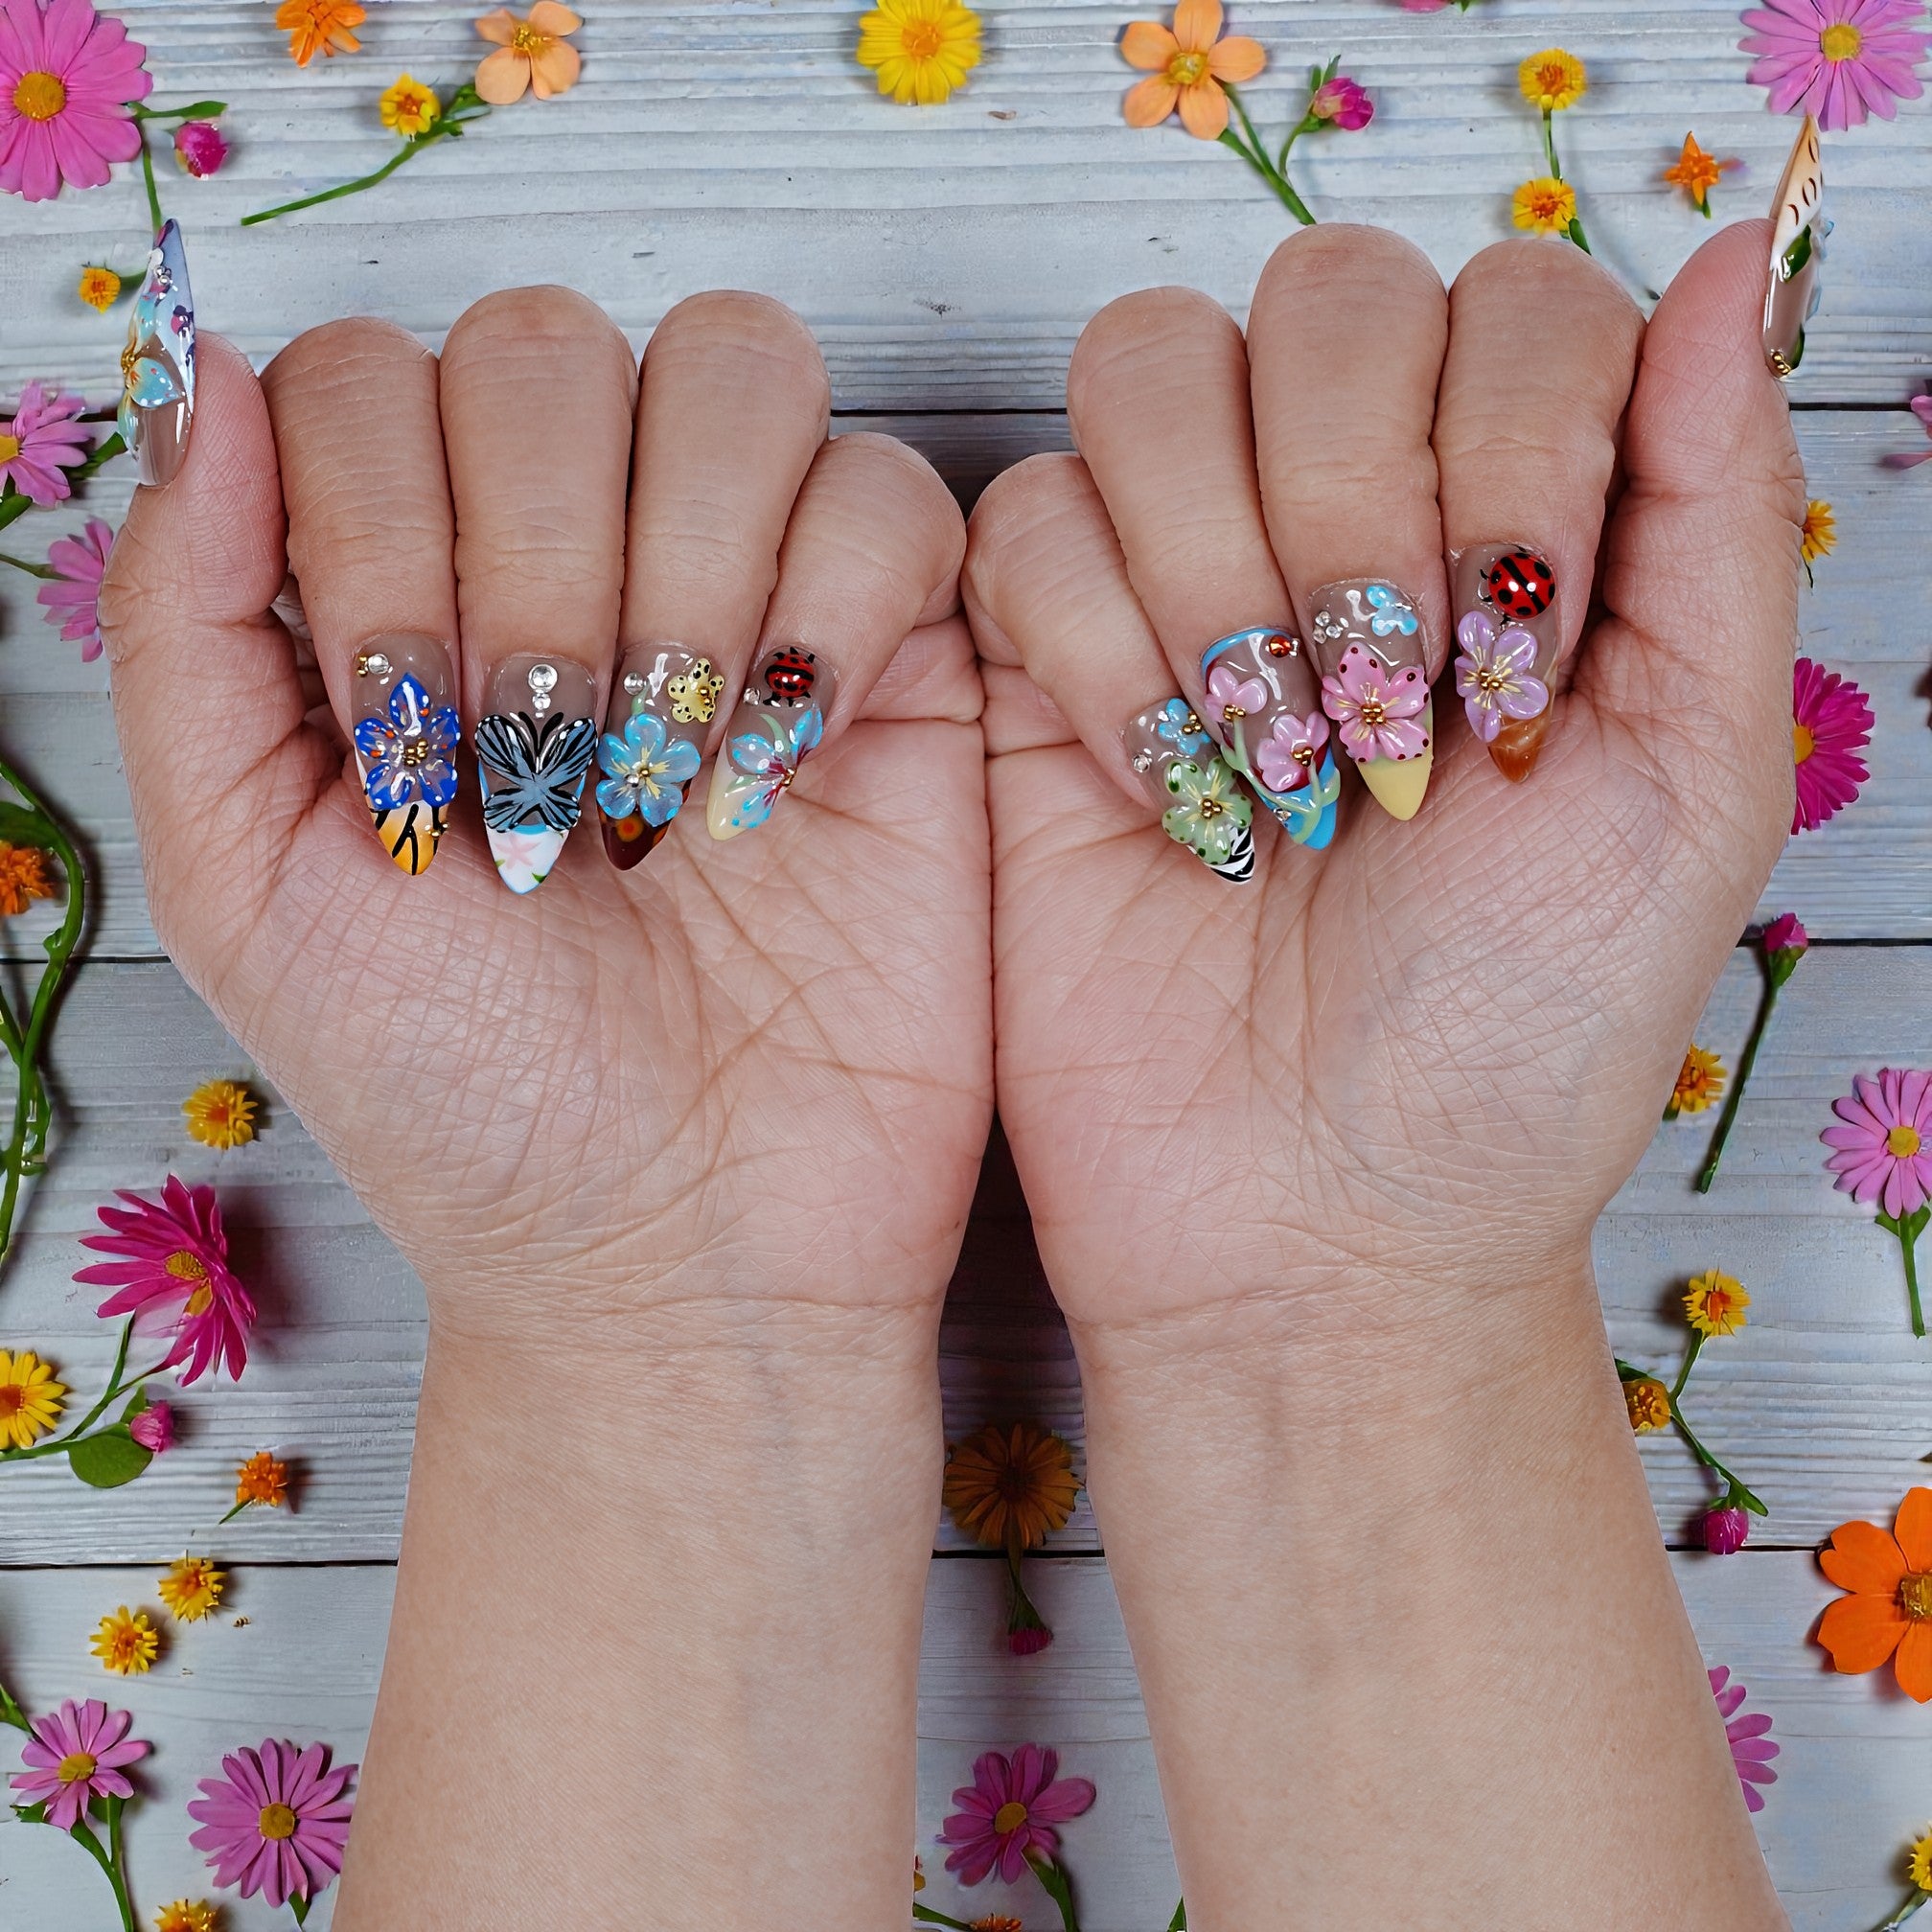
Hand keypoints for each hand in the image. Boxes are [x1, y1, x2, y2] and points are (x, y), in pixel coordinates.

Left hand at [103, 286, 987, 1926]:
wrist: (680, 1247)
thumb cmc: (464, 1096)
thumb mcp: (244, 881)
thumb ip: (185, 624)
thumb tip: (213, 374)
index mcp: (414, 594)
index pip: (370, 377)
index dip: (372, 527)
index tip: (406, 746)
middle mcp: (583, 563)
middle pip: (548, 342)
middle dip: (524, 558)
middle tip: (540, 774)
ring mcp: (754, 596)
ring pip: (734, 368)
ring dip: (681, 563)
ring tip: (673, 772)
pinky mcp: (907, 659)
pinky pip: (891, 495)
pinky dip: (834, 601)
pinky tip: (791, 754)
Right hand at [968, 222, 1797, 1331]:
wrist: (1316, 1216)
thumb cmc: (1517, 1034)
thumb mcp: (1692, 779)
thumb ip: (1717, 510)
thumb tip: (1734, 259)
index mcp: (1518, 519)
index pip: (1513, 302)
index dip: (1514, 447)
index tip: (1516, 667)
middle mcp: (1343, 512)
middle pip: (1324, 297)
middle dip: (1358, 507)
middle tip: (1385, 719)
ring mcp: (1175, 572)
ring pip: (1149, 370)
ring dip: (1222, 566)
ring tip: (1277, 764)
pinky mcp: (1031, 656)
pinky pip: (1026, 521)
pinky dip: (1098, 649)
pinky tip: (1169, 792)